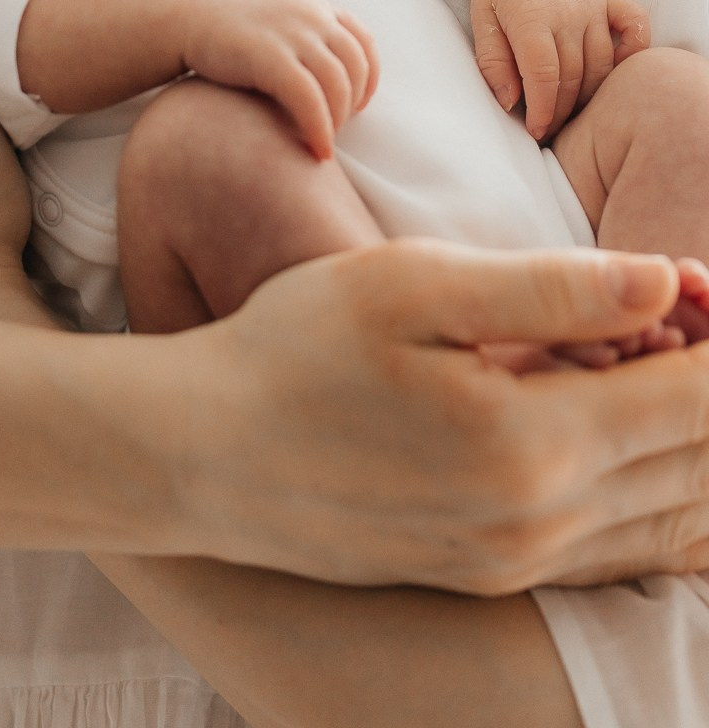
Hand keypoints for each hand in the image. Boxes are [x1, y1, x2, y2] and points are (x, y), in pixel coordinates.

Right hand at [174, 237, 708, 588]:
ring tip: (660, 359)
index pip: (693, 398)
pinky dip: (658, 496)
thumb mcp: (413, 285)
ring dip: (691, 438)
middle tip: (693, 311)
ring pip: (670, 516)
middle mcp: (542, 524)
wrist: (200, 454)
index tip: (706, 281)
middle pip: (696, 462)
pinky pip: (620, 552)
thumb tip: (670, 281)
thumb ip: (549, 288)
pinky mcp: (487, 577)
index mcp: (533, 444)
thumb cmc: (296, 351)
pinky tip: (642, 450)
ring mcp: (516, 564)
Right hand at [176, 0, 377, 157]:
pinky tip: (318, 152)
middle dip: (351, 105)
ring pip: (338, 86)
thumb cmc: (230, 31)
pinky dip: (320, 129)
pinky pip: (310, 99)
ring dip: (337, 122)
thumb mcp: (279, 22)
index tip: (358, 105)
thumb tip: (335, 82)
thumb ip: (310, 41)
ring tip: (322, 143)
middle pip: (355, 68)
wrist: (185, 18)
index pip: (364, 43)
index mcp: (317, 8)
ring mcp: (293, 34)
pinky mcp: (271, 56)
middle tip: (333, 129)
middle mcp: (312, 16)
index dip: (368, 79)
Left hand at [450, 0, 648, 137]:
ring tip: (569, 110)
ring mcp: (592, 4)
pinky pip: (634, 26)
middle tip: (548, 127)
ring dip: (588, 94)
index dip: (542, 110)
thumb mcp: (480, 22)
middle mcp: (568, 12)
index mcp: (532, 17)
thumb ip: (493, 63)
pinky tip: (616, 72)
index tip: (536, 131)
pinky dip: (633, 51)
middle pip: (574, 76)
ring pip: (602, 64)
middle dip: (561, 110)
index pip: (545, 76)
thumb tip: (510, 102)